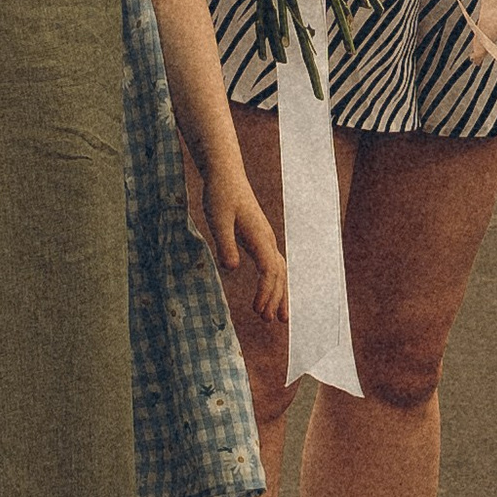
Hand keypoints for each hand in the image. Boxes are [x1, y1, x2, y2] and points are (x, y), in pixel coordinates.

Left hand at [203, 161, 287, 321]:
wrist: (226, 175)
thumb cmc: (220, 195)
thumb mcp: (218, 219)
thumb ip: (225, 243)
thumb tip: (231, 268)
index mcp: (260, 236)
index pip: (269, 270)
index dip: (265, 292)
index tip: (257, 310)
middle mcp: (267, 239)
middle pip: (279, 274)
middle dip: (277, 298)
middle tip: (270, 321)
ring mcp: (265, 239)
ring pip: (279, 271)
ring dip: (279, 294)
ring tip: (278, 317)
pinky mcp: (259, 239)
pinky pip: (272, 266)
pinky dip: (274, 283)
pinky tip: (269, 295)